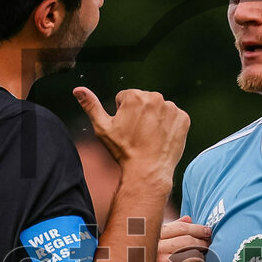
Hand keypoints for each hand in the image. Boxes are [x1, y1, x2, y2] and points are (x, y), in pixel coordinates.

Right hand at [74, 87, 188, 183]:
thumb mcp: (102, 128)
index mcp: (135, 96)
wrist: (148, 171)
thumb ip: (90, 105)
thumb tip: (78, 89)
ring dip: (155, 119)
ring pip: (160, 109)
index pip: (126, 98)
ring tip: (149, 137)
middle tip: (138, 134)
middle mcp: (155, 97)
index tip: (126, 129)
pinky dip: (169, 126)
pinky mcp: (183, 119)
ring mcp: (172, 108)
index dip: (123, 113)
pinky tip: (162, 138)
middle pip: (144, 101)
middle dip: (140, 114)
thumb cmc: (124, 151)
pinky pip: (174, 117)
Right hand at [146, 216, 209, 261]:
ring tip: (202, 258)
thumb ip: (169, 231)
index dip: (197, 228)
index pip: (179, 228)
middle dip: (202, 242)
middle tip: (208, 244)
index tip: (207, 230)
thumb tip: (189, 219)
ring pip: (194, 256)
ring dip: (202, 257)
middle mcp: (156, 250)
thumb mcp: (151, 244)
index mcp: (152, 237)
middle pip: (188, 241)